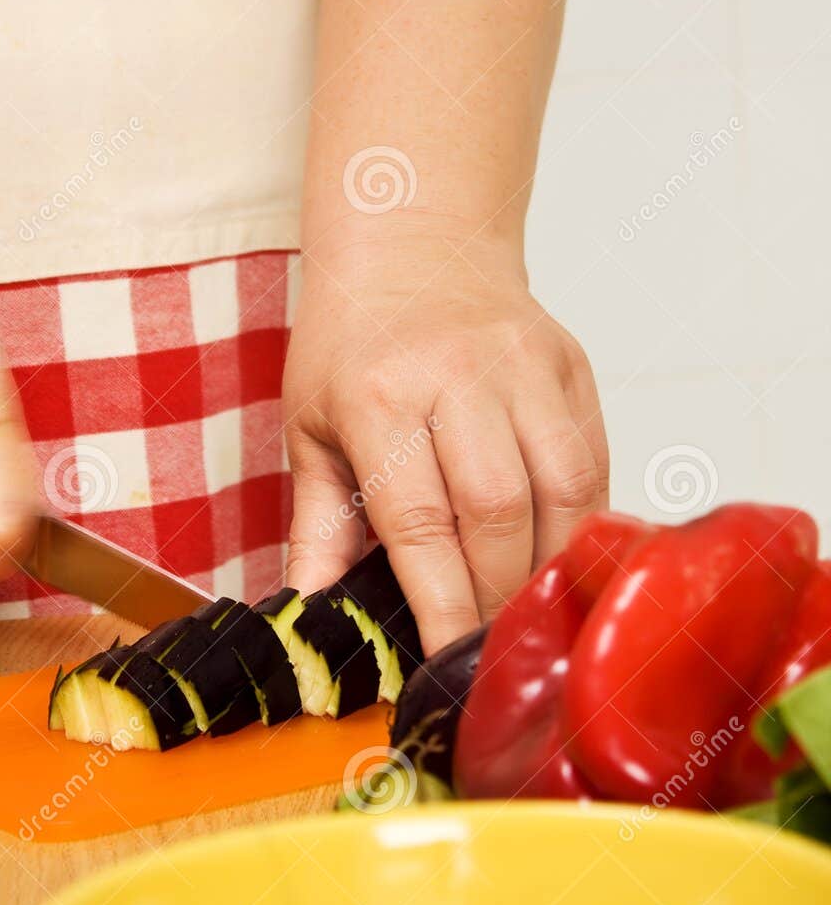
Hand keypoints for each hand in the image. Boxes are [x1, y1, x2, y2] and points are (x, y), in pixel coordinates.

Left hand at [282, 235, 608, 653]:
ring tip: (528, 607)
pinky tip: (558, 552)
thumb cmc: (354, 342)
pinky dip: (581, 520)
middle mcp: (458, 376)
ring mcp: (525, 366)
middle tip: (487, 646)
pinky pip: (593, 461)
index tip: (447, 661)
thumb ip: (318, 526)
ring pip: (565, 490)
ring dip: (551, 564)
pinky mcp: (571, 364)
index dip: (442, 603)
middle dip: (498, 595)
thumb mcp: (311, 427)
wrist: (413, 242)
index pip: (422, 523)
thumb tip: (312, 612)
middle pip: (501, 514)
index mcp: (380, 397)